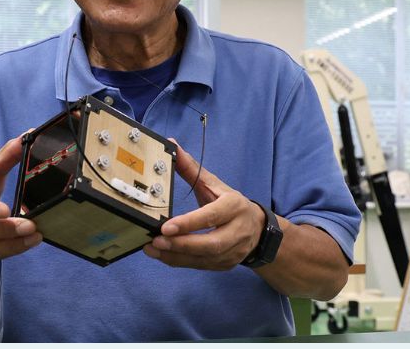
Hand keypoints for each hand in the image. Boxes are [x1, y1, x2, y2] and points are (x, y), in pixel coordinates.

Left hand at [143, 140, 264, 269]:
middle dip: (181, 244)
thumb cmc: (230, 204)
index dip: (190, 222)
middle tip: (156, 241)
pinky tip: (161, 255)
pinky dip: (179, 261)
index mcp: (234, 206)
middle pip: (210, 243)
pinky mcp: (224, 265)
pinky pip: (200, 266)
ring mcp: (232, 251)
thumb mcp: (215, 184)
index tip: (166, 226)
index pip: (212, 216)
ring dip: (175, 255)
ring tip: (151, 248)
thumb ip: (192, 168)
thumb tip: (171, 145)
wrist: (258, 230)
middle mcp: (237, 231)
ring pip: (203, 258)